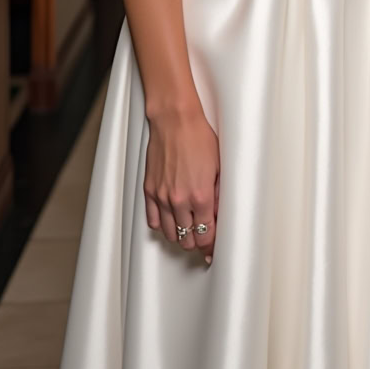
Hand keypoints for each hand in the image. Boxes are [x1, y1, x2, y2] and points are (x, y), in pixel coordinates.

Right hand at [144, 102, 219, 262]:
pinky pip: (154, 221)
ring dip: (180, 236)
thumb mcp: (219, 167)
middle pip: (188, 239)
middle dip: (197, 241)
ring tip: (188, 230)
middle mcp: (180, 201)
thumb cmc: (198, 138)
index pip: (207, 235)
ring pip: (171, 234)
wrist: (175, 121)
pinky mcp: (150, 190)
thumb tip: (218, 215)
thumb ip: (218, 195)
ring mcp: (163, 197)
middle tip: (203, 237)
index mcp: (201, 196)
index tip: (213, 247)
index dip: (212, 245)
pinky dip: (163, 225)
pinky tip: (170, 220)